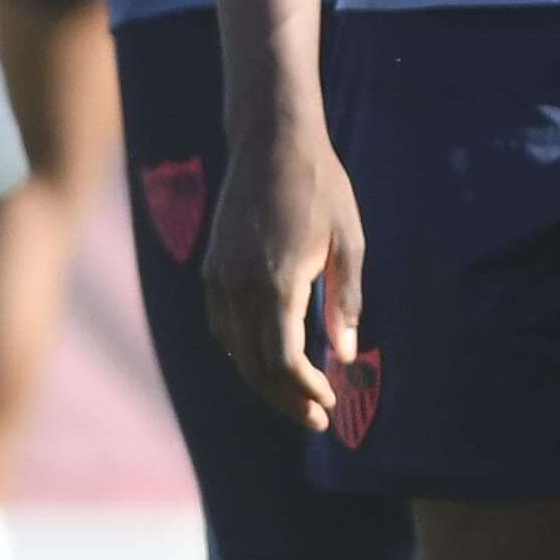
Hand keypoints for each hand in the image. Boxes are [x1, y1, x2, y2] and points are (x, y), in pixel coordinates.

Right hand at [205, 118, 363, 428]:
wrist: (271, 142)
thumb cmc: (321, 188)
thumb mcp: (348, 242)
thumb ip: (346, 301)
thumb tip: (346, 355)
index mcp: (275, 284)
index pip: (282, 361)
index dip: (305, 390)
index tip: (331, 401)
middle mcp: (237, 288)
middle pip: (254, 366)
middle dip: (286, 398)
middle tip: (318, 417)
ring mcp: (218, 280)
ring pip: (234, 351)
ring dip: (265, 380)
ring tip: (300, 396)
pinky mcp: (211, 270)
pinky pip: (224, 327)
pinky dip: (246, 352)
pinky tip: (273, 358)